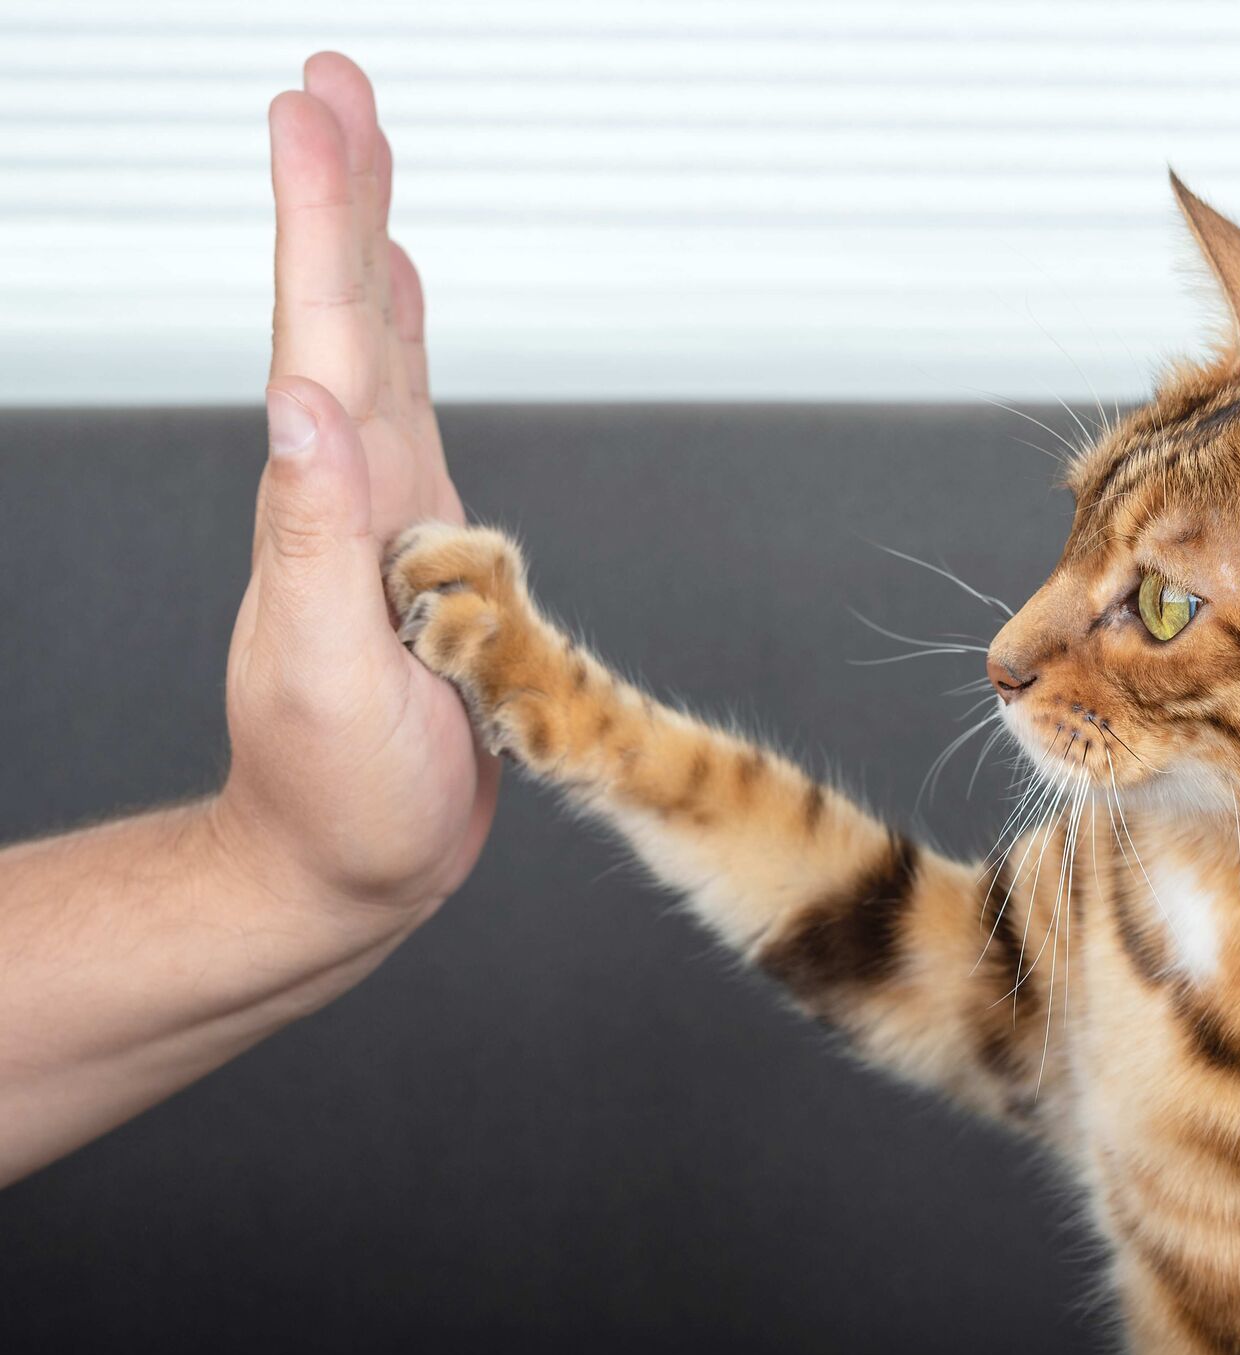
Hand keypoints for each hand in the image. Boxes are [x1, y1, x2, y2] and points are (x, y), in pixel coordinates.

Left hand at [211, 54, 497, 943]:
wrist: (342, 867)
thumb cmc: (338, 802)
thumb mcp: (327, 679)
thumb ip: (312, 539)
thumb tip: (304, 405)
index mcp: (328, 509)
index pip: (315, 338)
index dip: (319, 221)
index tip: (315, 111)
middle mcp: (348, 494)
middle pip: (336, 318)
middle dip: (336, 195)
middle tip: (335, 85)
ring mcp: (380, 518)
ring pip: (369, 353)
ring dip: (360, 247)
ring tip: (362, 158)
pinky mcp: (419, 552)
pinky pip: (408, 418)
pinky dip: (397, 343)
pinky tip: (392, 305)